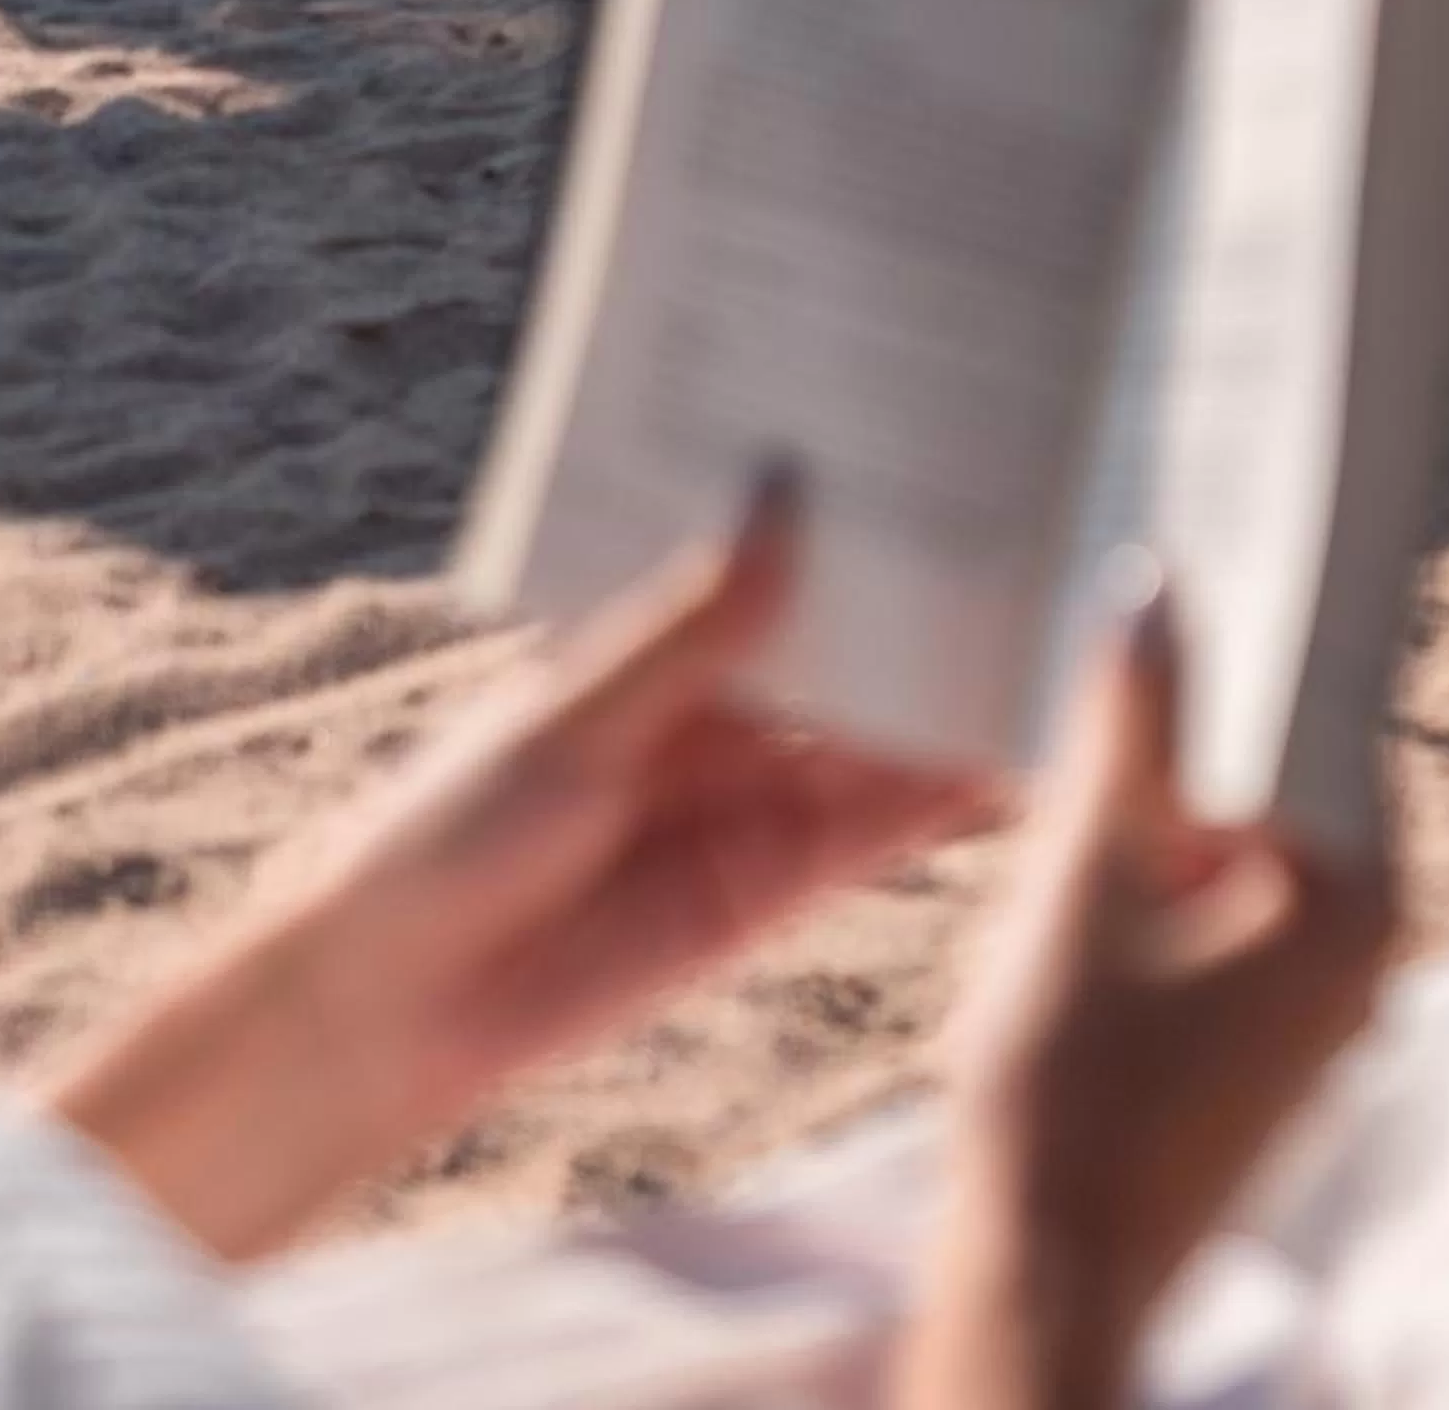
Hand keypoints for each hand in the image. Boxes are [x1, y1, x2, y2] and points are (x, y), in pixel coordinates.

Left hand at [49, 472, 977, 1255]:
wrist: (398, 1006)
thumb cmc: (451, 829)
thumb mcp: (573, 714)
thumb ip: (695, 626)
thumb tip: (786, 493)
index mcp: (670, 638)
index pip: (783, 555)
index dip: (854, 507)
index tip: (933, 442)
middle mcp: (731, 705)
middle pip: (853, 637)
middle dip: (928, 589)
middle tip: (1028, 524)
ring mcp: (762, 791)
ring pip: (884, 728)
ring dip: (956, 689)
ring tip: (1049, 634)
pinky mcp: (782, 879)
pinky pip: (880, 826)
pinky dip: (944, 793)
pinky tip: (1007, 756)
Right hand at [899, 562, 1392, 1409]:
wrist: (1046, 1270)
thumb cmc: (1074, 1078)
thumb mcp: (1089, 869)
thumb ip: (1130, 723)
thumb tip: (1152, 588)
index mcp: (1365, 899)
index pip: (1325, 714)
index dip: (1248, 651)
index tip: (1188, 579)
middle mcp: (1373, 957)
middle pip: (1278, 785)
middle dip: (1189, 745)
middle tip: (1108, 688)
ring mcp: (1324, 1014)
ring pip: (1242, 856)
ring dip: (1166, 820)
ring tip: (1084, 793)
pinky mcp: (1268, 1054)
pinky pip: (1228, 922)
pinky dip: (1167, 889)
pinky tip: (1091, 886)